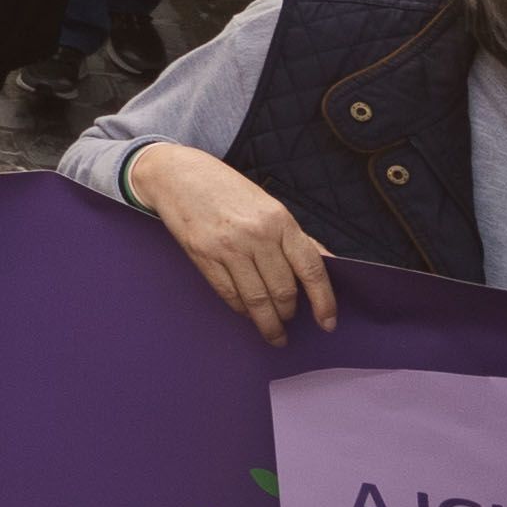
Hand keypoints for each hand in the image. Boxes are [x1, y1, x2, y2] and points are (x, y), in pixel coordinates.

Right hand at [128, 141, 336, 345]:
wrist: (178, 175)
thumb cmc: (227, 189)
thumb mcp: (269, 206)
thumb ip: (295, 238)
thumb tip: (325, 264)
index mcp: (279, 220)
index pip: (310, 268)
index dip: (323, 300)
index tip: (328, 322)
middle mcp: (255, 234)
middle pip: (283, 290)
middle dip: (290, 313)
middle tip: (290, 320)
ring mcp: (227, 247)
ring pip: (257, 300)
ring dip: (268, 322)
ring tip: (274, 331)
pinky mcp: (203, 257)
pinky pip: (229, 295)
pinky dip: (242, 310)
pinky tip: (248, 312)